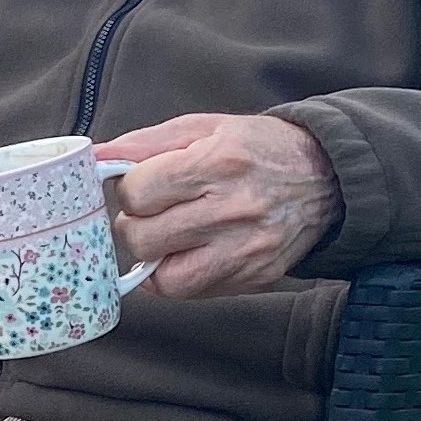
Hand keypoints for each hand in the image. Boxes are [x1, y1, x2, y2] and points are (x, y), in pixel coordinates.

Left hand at [95, 113, 342, 298]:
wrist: (325, 177)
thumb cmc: (256, 146)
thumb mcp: (203, 127)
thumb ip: (145, 143)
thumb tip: (96, 156)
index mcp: (216, 162)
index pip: (138, 193)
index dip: (130, 190)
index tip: (142, 184)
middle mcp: (232, 209)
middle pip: (144, 239)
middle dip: (135, 225)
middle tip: (150, 213)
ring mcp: (245, 250)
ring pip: (166, 280)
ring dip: (154, 259)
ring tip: (165, 237)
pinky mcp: (255, 277)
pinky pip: (196, 293)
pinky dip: (180, 276)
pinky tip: (188, 253)